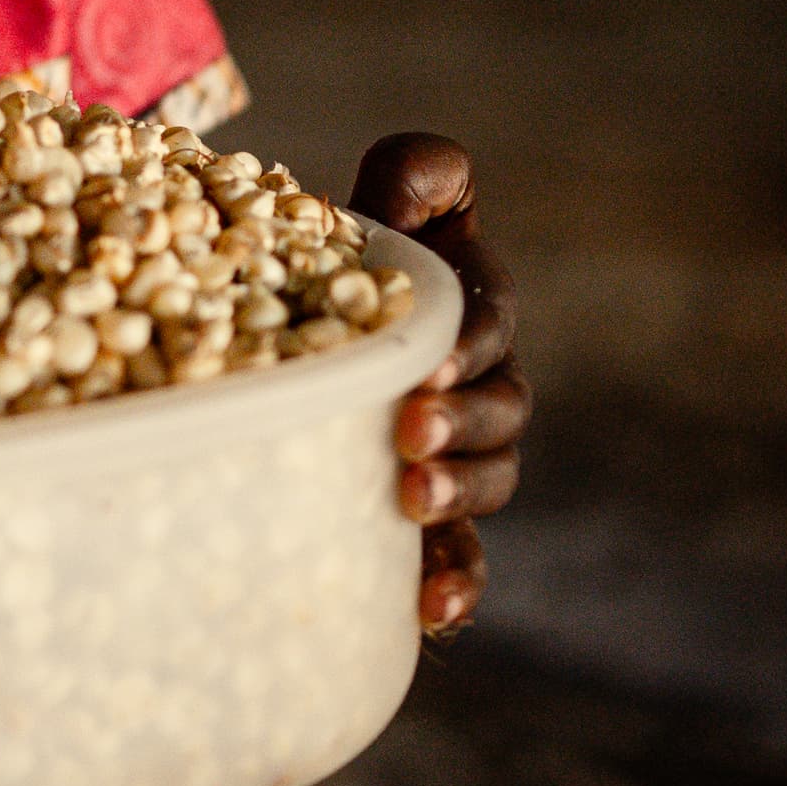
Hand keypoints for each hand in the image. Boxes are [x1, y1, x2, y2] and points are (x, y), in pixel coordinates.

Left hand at [352, 134, 523, 633]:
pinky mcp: (423, 519)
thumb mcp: (375, 211)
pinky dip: (455, 583)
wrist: (287, 325)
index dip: (466, 344)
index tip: (427, 364)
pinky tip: (432, 608)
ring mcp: (453, 458)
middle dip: (462, 424)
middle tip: (411, 433)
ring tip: (412, 498)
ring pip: (484, 485)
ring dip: (456, 495)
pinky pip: (457, 558)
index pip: (487, 325)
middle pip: (499, 413)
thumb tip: (420, 178)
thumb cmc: (340, 261)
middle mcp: (476, 389)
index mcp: (469, 315)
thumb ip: (414, 177)